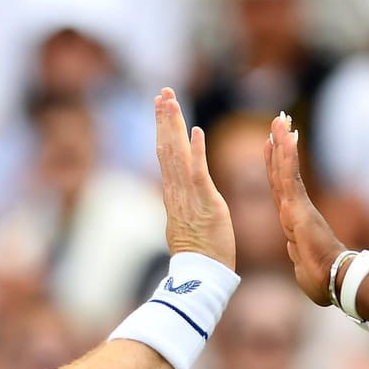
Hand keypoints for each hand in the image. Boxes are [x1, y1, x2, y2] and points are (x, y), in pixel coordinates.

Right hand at [155, 88, 235, 269]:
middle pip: (166, 147)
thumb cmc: (198, 254)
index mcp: (173, 195)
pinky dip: (196, 150)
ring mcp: (189, 196)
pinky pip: (199, 172)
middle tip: (163, 92)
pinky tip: (195, 129)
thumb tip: (175, 198)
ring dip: (174, 125)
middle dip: (164, 118)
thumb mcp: (184, 224)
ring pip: (177, 154)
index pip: (166, 155)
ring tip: (170, 100)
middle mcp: (176, 191)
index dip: (163, 129)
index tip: (162, 107)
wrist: (201, 275)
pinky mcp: (206, 202)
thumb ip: (180, 207)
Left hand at [264, 112, 344, 304]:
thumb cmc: (322, 280)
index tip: (272, 146)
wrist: (335, 281)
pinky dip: (287, 156)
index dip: (275, 166)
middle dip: (278, 146)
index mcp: (292, 223)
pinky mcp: (298, 207)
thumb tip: (293, 251)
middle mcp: (294, 210)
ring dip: (282, 143)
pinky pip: (290, 176)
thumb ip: (296, 255)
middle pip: (281, 173)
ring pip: (285, 170)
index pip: (280, 189)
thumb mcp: (303, 266)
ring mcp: (296, 206)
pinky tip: (285, 136)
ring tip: (279, 119)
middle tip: (278, 120)